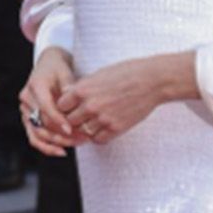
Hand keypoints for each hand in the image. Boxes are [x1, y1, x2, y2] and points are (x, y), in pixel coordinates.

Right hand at [18, 46, 78, 156]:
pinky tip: (62, 152)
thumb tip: (72, 97)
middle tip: (82, 138)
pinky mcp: (28, 120)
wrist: (48, 66)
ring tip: (76, 144)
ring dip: (57, 142)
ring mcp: (25, 111)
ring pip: (37, 133)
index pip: (45, 107)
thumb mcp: (66, 72)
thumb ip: (69, 85)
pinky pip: (34, 137)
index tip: (71, 130)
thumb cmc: (59, 69)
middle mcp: (26, 99)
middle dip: (62, 134)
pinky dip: (47, 147)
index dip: (57, 120)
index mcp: (35, 86)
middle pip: (41, 123)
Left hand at [55, 53, 192, 143]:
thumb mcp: (98, 75)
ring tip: (91, 122)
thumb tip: (68, 97)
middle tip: (79, 116)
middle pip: (69, 121)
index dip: (64, 107)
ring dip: (85, 128)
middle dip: (72, 119)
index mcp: (83, 89)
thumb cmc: (126, 73)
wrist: (152, 81)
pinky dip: (97, 136)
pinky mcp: (117, 128)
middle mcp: (90, 105)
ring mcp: (103, 118)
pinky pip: (98, 139)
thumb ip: (82, 88)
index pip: (60, 106)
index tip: (70, 106)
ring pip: (82, 132)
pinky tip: (102, 128)